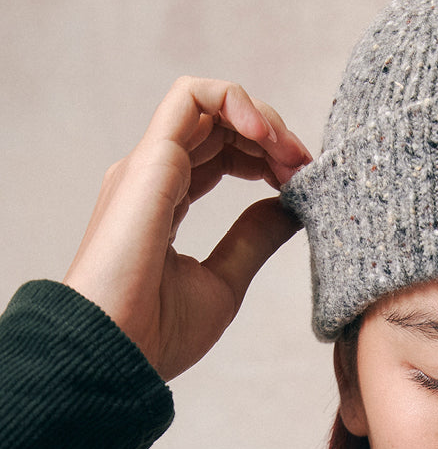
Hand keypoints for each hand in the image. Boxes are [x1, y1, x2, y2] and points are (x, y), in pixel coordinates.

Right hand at [64, 77, 311, 379]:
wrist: (120, 351)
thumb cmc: (160, 332)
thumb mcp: (225, 282)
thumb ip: (252, 240)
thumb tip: (288, 208)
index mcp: (166, 198)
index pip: (221, 154)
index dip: (268, 159)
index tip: (303, 186)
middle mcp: (153, 174)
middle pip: (218, 124)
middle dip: (273, 137)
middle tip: (307, 168)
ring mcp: (149, 165)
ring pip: (207, 102)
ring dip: (262, 118)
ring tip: (294, 154)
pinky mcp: (151, 162)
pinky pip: (192, 97)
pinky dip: (237, 102)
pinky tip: (269, 138)